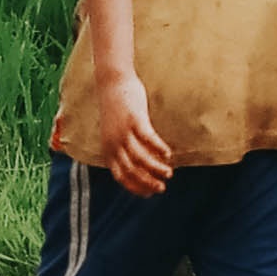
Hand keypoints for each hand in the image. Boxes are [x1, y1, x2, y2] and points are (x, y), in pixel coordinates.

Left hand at [81, 70, 176, 195]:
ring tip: (168, 173)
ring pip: (141, 158)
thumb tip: (139, 162)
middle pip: (132, 171)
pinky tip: (168, 153)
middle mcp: (114, 143)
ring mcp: (123, 132)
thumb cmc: (116, 108)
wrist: (112, 82)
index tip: (150, 193)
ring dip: (156, 168)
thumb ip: (122, 146)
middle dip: (148, 183)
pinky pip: (148, 139)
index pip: (121, 176)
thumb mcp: (114, 132)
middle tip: (162, 188)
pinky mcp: (135, 120)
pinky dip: (159, 148)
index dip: (136, 187)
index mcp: (108, 149)